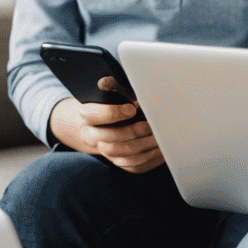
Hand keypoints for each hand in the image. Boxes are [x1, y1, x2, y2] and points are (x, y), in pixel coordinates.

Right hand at [49, 86, 164, 173]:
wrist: (100, 124)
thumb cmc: (109, 103)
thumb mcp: (109, 92)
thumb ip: (110, 86)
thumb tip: (104, 81)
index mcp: (86, 116)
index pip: (93, 116)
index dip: (113, 113)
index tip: (132, 108)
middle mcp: (91, 135)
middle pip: (108, 140)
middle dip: (132, 132)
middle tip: (150, 126)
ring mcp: (103, 151)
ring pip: (121, 155)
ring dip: (143, 148)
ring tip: (159, 138)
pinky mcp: (117, 161)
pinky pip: (131, 166)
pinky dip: (148, 160)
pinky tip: (160, 150)